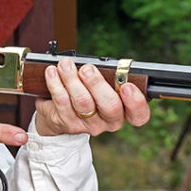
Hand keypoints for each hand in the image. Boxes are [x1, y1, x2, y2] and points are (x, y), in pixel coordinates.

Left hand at [34, 58, 150, 135]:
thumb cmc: (87, 92)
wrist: (58, 114)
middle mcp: (109, 122)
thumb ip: (107, 77)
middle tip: (87, 69)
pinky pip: (62, 102)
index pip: (139, 115)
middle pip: (110, 106)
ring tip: (65, 65)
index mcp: (124, 111)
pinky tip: (52, 72)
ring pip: (83, 102)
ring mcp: (89, 126)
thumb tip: (96, 64)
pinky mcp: (69, 124)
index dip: (135, 102)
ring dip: (72, 79)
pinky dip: (56, 84)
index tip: (126, 86)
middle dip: (97, 84)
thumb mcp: (101, 85)